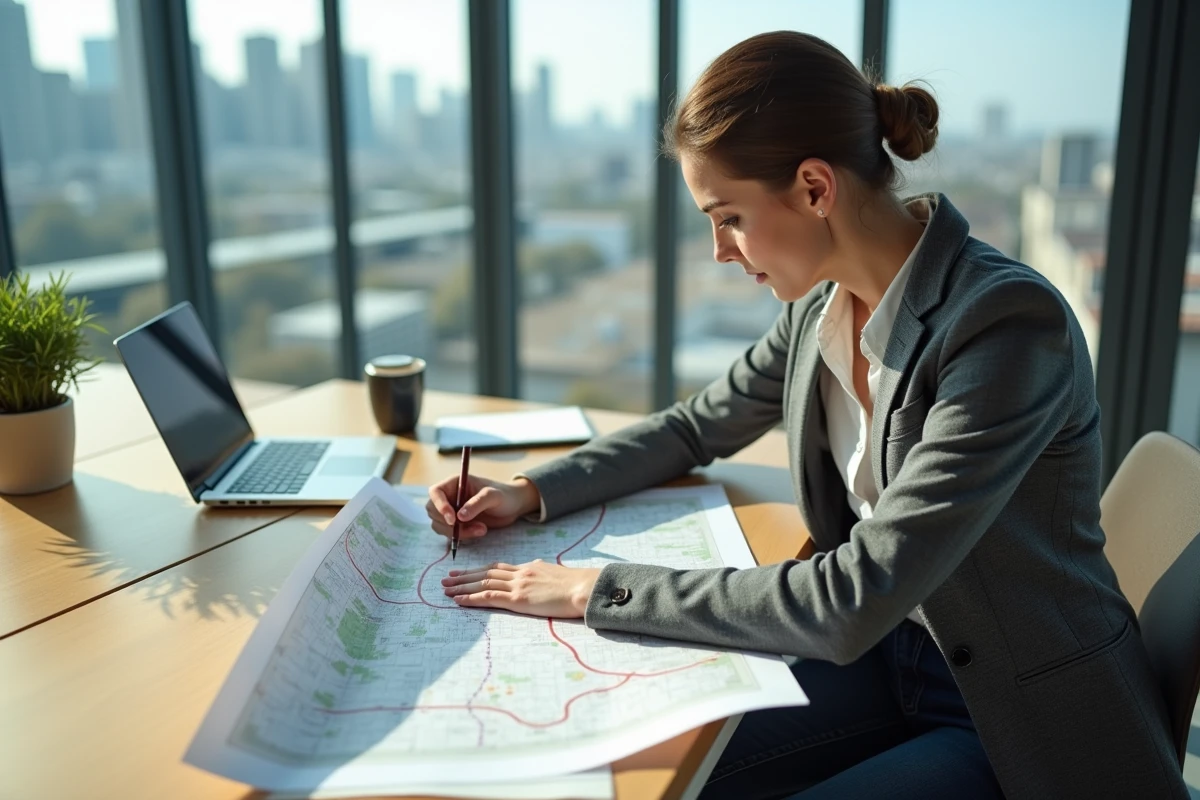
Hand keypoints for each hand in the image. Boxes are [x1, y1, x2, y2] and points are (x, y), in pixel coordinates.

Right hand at [426, 474, 540, 541]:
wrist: (513, 506)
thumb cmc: (504, 495)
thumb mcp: (493, 496)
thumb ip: (477, 503)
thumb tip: (459, 517)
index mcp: (455, 483)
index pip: (435, 492)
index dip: (439, 505)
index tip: (452, 519)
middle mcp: (450, 496)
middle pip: (433, 512)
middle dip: (450, 524)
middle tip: (474, 526)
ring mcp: (452, 511)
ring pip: (440, 525)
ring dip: (457, 532)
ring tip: (482, 529)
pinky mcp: (457, 524)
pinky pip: (449, 534)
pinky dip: (461, 537)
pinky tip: (479, 532)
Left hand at [441, 560, 601, 617]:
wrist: (584, 588)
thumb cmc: (577, 586)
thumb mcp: (557, 575)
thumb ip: (543, 573)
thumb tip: (537, 571)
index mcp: (529, 568)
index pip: (498, 568)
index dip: (480, 570)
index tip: (466, 572)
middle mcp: (520, 573)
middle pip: (486, 573)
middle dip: (465, 576)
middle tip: (447, 578)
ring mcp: (518, 585)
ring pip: (482, 583)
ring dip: (462, 586)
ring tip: (446, 589)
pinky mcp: (518, 599)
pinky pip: (488, 597)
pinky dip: (470, 598)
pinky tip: (458, 600)